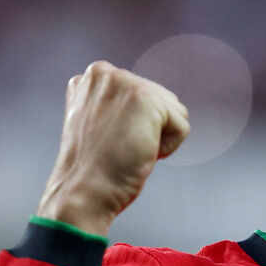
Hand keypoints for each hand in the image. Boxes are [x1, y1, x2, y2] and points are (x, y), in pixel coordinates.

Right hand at [36, 61, 189, 237]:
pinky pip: (182, 126)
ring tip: (127, 149)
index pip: (143, 94)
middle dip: (149, 129)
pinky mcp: (146, 99)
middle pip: (162, 100)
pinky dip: (168, 147)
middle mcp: (106, 73)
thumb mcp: (98, 122)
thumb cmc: (93, 168)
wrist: (83, 192)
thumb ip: (115, 102)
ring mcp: (126, 83)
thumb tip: (144, 104)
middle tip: (118, 147)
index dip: (134, 126)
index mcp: (93, 77)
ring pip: (174, 112)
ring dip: (159, 137)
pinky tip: (140, 153)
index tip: (108, 140)